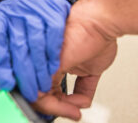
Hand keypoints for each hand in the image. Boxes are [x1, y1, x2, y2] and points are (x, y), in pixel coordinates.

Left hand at [0, 0, 70, 101]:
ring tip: (42, 84)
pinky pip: (53, 36)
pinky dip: (52, 55)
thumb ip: (0, 62)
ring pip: (36, 43)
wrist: (45, 2)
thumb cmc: (23, 23)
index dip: (0, 63)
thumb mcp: (8, 37)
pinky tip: (52, 68)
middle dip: (24, 74)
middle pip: (18, 46)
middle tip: (30, 92)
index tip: (6, 84)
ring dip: (40, 69)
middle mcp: (16, 11)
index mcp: (1, 17)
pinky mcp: (53, 11)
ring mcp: (35, 10)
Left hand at [29, 0, 119, 119]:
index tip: (70, 110)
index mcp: (48, 61)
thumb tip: (81, 103)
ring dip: (58, 110)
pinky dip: (58, 106)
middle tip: (73, 113)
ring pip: (37, 97)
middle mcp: (41, 61)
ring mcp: (42, 63)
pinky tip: (73, 106)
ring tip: (75, 110)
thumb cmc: (96, 36)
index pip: (42, 87)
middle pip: (36, 93)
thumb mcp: (91, 69)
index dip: (54, 103)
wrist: (101, 23)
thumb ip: (83, 88)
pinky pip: (42, 94)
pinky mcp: (46, 66)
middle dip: (55, 109)